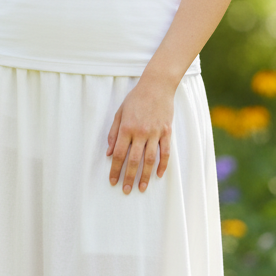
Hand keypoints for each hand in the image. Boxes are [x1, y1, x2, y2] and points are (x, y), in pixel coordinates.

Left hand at [107, 76, 174, 193]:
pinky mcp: (166, 132)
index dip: (115, 169)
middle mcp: (140, 132)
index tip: (113, 181)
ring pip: (150, 159)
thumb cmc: (135, 99)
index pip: (119, 154)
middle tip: (126, 190)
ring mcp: (155, 133)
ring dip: (145, 175)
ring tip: (141, 188)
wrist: (157, 86)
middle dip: (129, 177)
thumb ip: (114, 133)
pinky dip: (163, 165)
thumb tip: (109, 153)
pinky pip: (165, 152)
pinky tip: (159, 175)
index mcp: (126, 128)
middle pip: (134, 160)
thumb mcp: (119, 113)